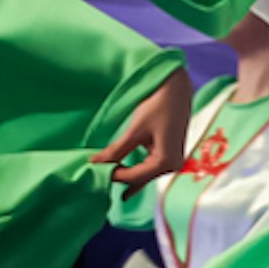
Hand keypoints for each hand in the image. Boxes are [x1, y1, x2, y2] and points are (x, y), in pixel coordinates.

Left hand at [93, 74, 193, 188]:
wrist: (175, 89)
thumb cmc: (158, 105)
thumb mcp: (135, 130)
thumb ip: (116, 150)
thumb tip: (95, 163)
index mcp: (166, 162)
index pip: (134, 176)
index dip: (112, 174)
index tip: (93, 170)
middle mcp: (172, 166)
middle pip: (139, 178)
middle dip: (118, 177)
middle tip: (96, 177)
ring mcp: (172, 161)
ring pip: (143, 175)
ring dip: (125, 174)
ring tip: (104, 176)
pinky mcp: (168, 155)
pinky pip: (148, 168)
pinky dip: (133, 169)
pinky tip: (120, 171)